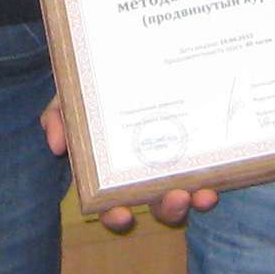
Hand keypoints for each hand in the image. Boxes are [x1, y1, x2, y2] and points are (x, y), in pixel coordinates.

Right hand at [41, 95, 207, 230]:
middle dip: (169, 209)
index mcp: (113, 173)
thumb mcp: (71, 99)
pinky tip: (218, 177)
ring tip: (202, 194)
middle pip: (158, 206)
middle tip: (176, 197)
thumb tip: (56, 145)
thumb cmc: (96, 89)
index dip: (116, 215)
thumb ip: (58, 117)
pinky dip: (214, 178)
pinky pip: (209, 170)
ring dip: (195, 200)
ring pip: (188, 194)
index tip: (124, 215)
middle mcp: (147, 175)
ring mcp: (176, 164)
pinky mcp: (200, 149)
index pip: (112, 204)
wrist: (128, 57)